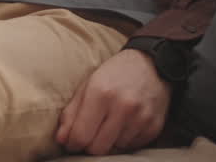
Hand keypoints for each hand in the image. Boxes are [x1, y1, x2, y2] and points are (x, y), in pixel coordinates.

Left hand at [55, 49, 171, 154]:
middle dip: (90, 145)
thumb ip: (71, 113)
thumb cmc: (114, 74)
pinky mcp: (154, 126)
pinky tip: (126, 124)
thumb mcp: (87, 86)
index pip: (81, 136)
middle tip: (91, 134)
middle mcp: (123, 107)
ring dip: (109, 141)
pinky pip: (132, 147)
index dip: (73, 143)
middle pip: (98, 149)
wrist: (151, 65)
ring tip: (111, 122)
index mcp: (100, 93)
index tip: (72, 141)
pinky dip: (125, 140)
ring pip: (115, 149)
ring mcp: (141, 118)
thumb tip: (61, 140)